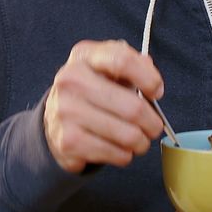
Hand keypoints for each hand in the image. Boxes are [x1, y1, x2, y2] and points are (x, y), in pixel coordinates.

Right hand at [44, 40, 165, 173]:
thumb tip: (154, 86)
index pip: (122, 61)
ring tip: (137, 139)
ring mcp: (66, 112)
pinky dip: (125, 155)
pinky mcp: (68, 142)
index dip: (149, 79)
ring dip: (141, 142)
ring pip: (128, 135)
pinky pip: (116, 154)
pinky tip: (118, 148)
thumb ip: (134, 65)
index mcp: (84, 56)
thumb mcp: (107, 68)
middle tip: (153, 127)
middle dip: (153, 123)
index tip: (157, 92)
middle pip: (133, 107)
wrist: (54, 118)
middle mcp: (70, 81)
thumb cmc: (90, 91)